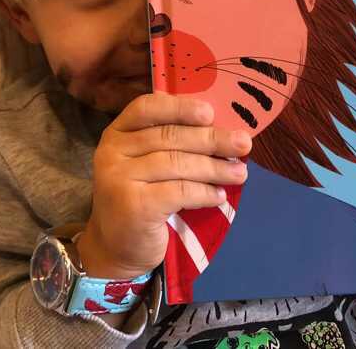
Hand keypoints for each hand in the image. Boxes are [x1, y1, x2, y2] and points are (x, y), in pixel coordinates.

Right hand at [76, 92, 251, 279]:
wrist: (118, 248)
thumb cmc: (142, 199)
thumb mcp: (147, 165)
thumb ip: (170, 143)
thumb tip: (221, 129)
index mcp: (117, 133)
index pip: (147, 107)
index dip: (180, 107)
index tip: (210, 112)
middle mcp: (112, 152)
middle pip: (169, 137)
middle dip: (211, 139)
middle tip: (243, 143)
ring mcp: (119, 179)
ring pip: (177, 164)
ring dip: (215, 168)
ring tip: (240, 173)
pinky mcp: (135, 206)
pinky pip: (180, 191)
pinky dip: (204, 193)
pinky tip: (219, 196)